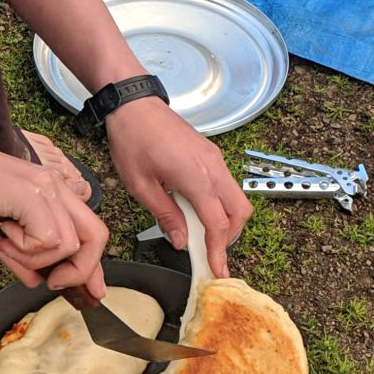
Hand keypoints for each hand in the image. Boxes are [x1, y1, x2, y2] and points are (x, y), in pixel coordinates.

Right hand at [0, 140, 107, 297]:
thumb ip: (18, 257)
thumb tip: (34, 280)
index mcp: (50, 192)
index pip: (89, 232)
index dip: (93, 266)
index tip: (91, 292)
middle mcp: (56, 188)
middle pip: (96, 237)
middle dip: (80, 270)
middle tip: (52, 282)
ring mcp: (48, 189)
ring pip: (67, 246)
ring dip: (35, 257)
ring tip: (6, 240)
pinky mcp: (34, 196)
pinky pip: (47, 242)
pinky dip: (24, 249)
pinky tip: (3, 232)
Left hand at [105, 99, 249, 274]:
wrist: (134, 105)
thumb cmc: (133, 139)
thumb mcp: (140, 186)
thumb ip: (165, 215)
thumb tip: (181, 239)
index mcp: (196, 177)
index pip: (218, 223)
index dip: (218, 250)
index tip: (217, 269)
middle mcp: (213, 167)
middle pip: (240, 212)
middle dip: (229, 236)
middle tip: (209, 251)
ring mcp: (215, 159)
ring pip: (236, 197)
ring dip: (225, 219)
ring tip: (200, 232)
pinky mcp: (211, 154)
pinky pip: (225, 184)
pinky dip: (219, 203)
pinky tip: (196, 209)